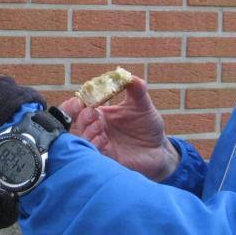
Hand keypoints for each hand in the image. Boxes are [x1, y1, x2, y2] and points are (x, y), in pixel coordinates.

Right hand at [59, 76, 178, 180]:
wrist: (160, 149)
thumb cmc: (148, 126)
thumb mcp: (143, 104)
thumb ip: (136, 89)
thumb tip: (129, 76)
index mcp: (102, 114)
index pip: (81, 107)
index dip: (75, 103)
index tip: (80, 100)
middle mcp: (98, 129)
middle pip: (79, 122)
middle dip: (83, 117)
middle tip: (93, 113)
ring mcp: (102, 144)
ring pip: (85, 138)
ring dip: (88, 130)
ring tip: (99, 126)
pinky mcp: (108, 158)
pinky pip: (95, 152)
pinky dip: (95, 145)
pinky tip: (103, 140)